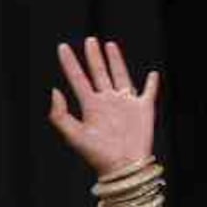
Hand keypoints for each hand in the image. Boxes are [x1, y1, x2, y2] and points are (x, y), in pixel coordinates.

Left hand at [49, 37, 157, 175]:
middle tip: (90, 40)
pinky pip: (148, 92)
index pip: (77, 78)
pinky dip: (151, 83)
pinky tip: (152, 74)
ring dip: (116, 61)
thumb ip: (59, 115)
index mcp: (90, 106)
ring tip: (110, 45)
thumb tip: (54, 90)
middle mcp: (106, 101)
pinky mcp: (143, 109)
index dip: (69, 63)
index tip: (62, 47)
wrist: (122, 166)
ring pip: (120, 75)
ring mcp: (125, 104)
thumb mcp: (73, 135)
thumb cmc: (97, 155)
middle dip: (93, 56)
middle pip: (98, 72)